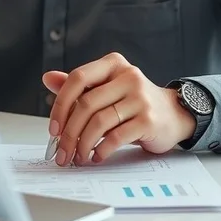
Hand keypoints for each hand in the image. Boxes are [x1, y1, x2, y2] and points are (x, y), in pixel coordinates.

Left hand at [42, 52, 196, 166]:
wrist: (172, 115)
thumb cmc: (133, 102)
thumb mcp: (106, 89)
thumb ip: (78, 85)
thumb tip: (48, 78)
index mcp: (113, 64)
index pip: (78, 78)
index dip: (60, 104)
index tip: (53, 128)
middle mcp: (128, 76)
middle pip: (86, 104)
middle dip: (69, 132)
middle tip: (61, 151)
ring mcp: (140, 97)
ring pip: (99, 122)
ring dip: (83, 144)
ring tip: (77, 156)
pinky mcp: (149, 120)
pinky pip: (116, 137)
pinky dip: (101, 150)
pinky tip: (96, 156)